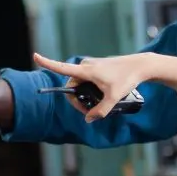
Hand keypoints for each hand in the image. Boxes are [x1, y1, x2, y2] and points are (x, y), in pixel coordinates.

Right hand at [32, 52, 157, 121]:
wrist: (140, 66)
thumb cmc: (127, 79)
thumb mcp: (114, 98)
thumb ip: (101, 111)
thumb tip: (88, 119)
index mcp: (86, 71)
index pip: (62, 67)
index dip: (47, 62)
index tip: (35, 56)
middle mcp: (86, 66)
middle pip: (72, 85)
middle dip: (77, 99)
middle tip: (89, 111)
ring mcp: (92, 66)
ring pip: (80, 84)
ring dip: (85, 95)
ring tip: (99, 105)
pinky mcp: (98, 68)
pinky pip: (88, 80)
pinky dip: (91, 90)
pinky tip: (103, 96)